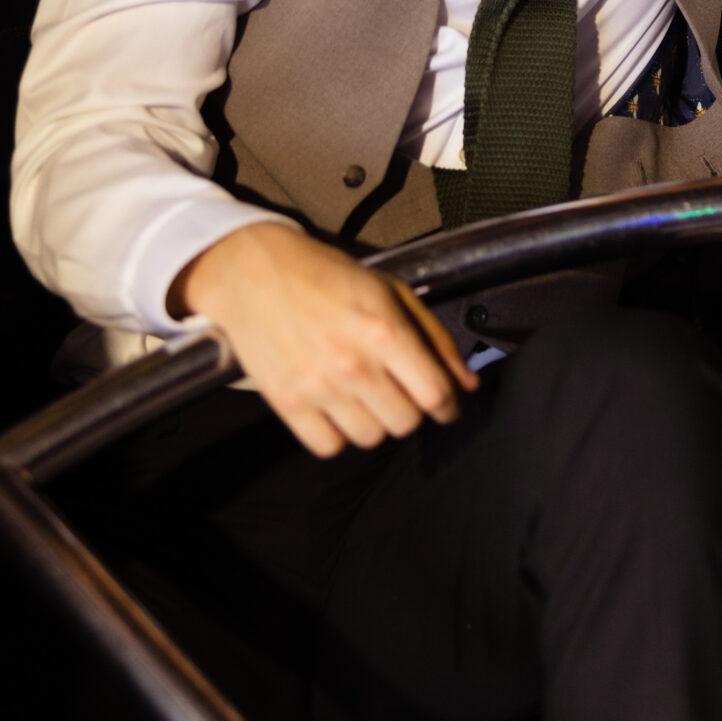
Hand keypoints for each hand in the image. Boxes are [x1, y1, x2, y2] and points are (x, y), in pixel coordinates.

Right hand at [172, 222, 477, 457]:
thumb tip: (467, 382)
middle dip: (411, 409)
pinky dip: (337, 435)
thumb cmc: (325, 276)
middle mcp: (353, 364)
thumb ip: (435, 338)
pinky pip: (329, 447)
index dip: (449, 406)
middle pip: (406, 422)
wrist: (254, 273)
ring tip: (364, 396)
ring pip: (371, 438)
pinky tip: (336, 408)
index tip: (446, 406)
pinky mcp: (286, 403)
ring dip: (375, 422)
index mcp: (385, 331)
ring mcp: (318, 387)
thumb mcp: (391, 292)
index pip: (435, 394)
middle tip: (399, 391)